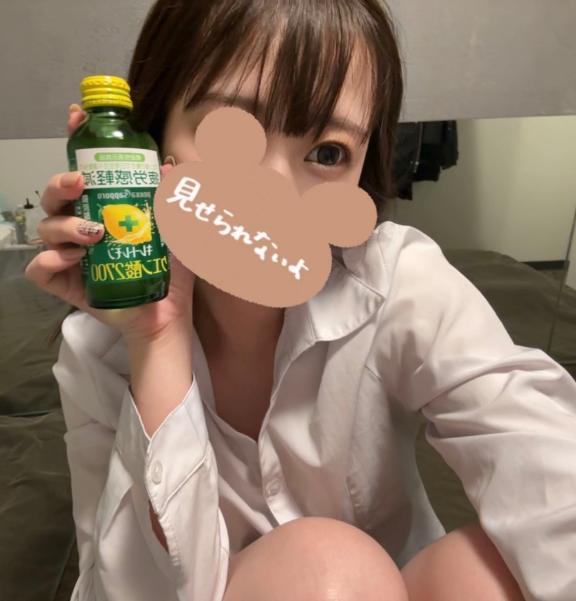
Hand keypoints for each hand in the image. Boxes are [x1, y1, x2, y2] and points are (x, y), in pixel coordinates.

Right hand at [25, 104, 195, 341]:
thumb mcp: (179, 231)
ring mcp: (71, 256)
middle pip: (55, 196)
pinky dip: (49, 261)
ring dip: (65, 226)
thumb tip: (169, 166)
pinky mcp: (65, 285)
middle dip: (60, 183)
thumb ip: (175, 200)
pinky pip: (40, 270)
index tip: (78, 119)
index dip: (76, 142)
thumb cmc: (169, 270)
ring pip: (46, 229)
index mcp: (104, 208)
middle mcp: (82, 227)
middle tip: (80, 183)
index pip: (83, 170)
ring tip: (95, 234)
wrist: (167, 313)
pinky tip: (72, 260)